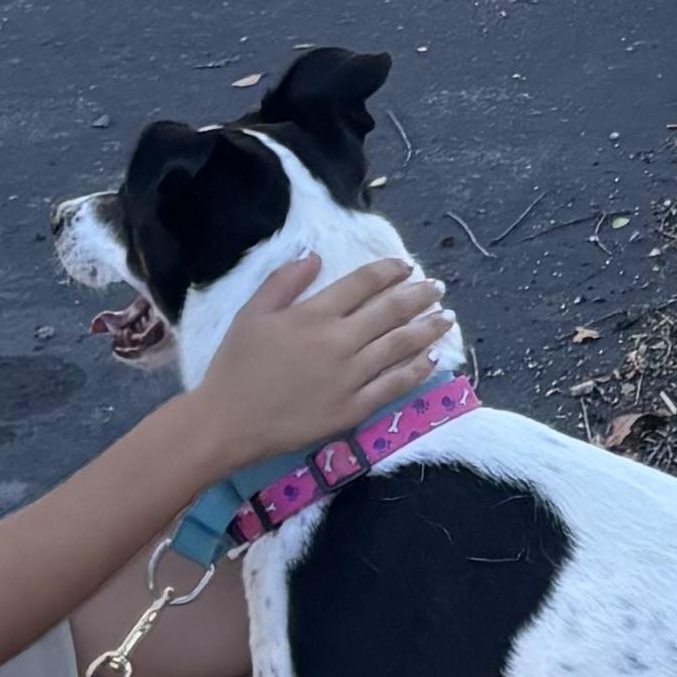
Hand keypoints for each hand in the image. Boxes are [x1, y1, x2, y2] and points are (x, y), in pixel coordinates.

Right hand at [191, 251, 454, 473]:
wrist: (229, 421)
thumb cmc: (236, 365)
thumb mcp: (252, 313)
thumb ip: (284, 281)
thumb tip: (315, 254)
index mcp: (314, 314)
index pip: (363, 283)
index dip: (389, 271)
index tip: (406, 266)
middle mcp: (339, 341)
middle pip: (390, 311)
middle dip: (419, 296)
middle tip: (438, 288)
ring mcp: (351, 376)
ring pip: (400, 346)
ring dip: (428, 329)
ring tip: (447, 318)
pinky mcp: (355, 408)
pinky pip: (395, 385)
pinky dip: (417, 370)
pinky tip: (432, 358)